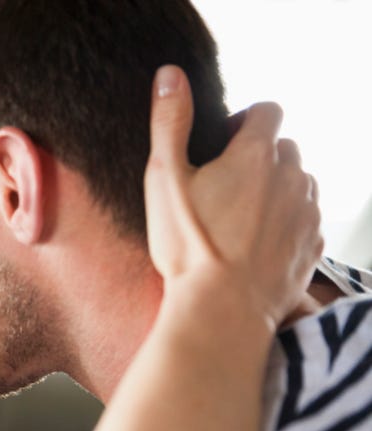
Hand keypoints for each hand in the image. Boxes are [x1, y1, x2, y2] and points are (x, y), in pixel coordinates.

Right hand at [144, 65, 321, 331]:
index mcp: (255, 154)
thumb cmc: (189, 246)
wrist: (221, 311)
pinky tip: (257, 243)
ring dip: (277, 189)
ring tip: (241, 217)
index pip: (267, 111)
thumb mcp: (164, 178)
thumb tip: (170, 74)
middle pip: (285, 148)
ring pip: (300, 183)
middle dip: (260, 157)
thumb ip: (168, 122)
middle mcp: (291, 176)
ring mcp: (306, 213)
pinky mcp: (312, 247)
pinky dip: (288, 223)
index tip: (220, 145)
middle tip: (224, 187)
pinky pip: (307, 220)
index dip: (244, 121)